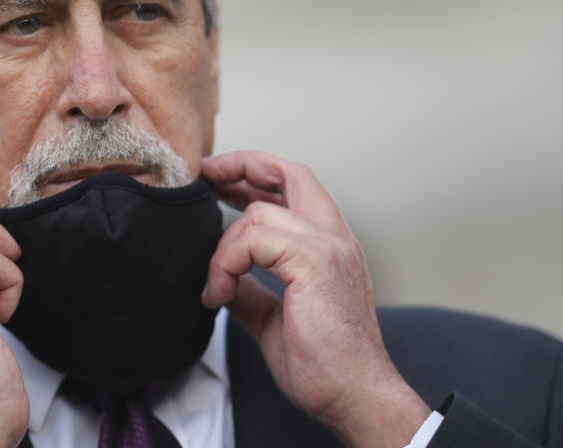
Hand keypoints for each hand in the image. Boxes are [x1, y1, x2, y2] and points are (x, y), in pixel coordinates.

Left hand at [200, 151, 429, 447]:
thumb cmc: (327, 367)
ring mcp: (327, 247)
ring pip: (258, 213)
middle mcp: (334, 238)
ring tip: (217, 287)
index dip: (256, 173)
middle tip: (206, 175)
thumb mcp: (275, 320)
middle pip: (290, 172)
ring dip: (224, 247)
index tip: (220, 179)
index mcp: (330, 248)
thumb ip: (253, 293)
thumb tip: (225, 282)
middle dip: (242, 165)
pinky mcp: (313, 263)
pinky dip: (226, 264)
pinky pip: (252, 240)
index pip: (297, 186)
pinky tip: (221, 294)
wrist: (356, 397)